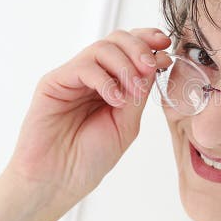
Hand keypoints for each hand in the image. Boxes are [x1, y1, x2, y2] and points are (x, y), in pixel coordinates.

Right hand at [5, 27, 171, 206]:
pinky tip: (115, 99)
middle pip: (117, 39)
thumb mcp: (126, 124)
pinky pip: (84, 66)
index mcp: (111, 83)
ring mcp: (72, 77)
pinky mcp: (54, 82)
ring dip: (125, 65)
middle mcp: (92, 76)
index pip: (130, 49)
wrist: (58, 181)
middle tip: (152, 66)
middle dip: (140, 48)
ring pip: (102, 48)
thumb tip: (154, 63)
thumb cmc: (89, 158)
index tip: (167, 48)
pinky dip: (105, 79)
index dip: (149, 42)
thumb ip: (138, 94)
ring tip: (133, 91)